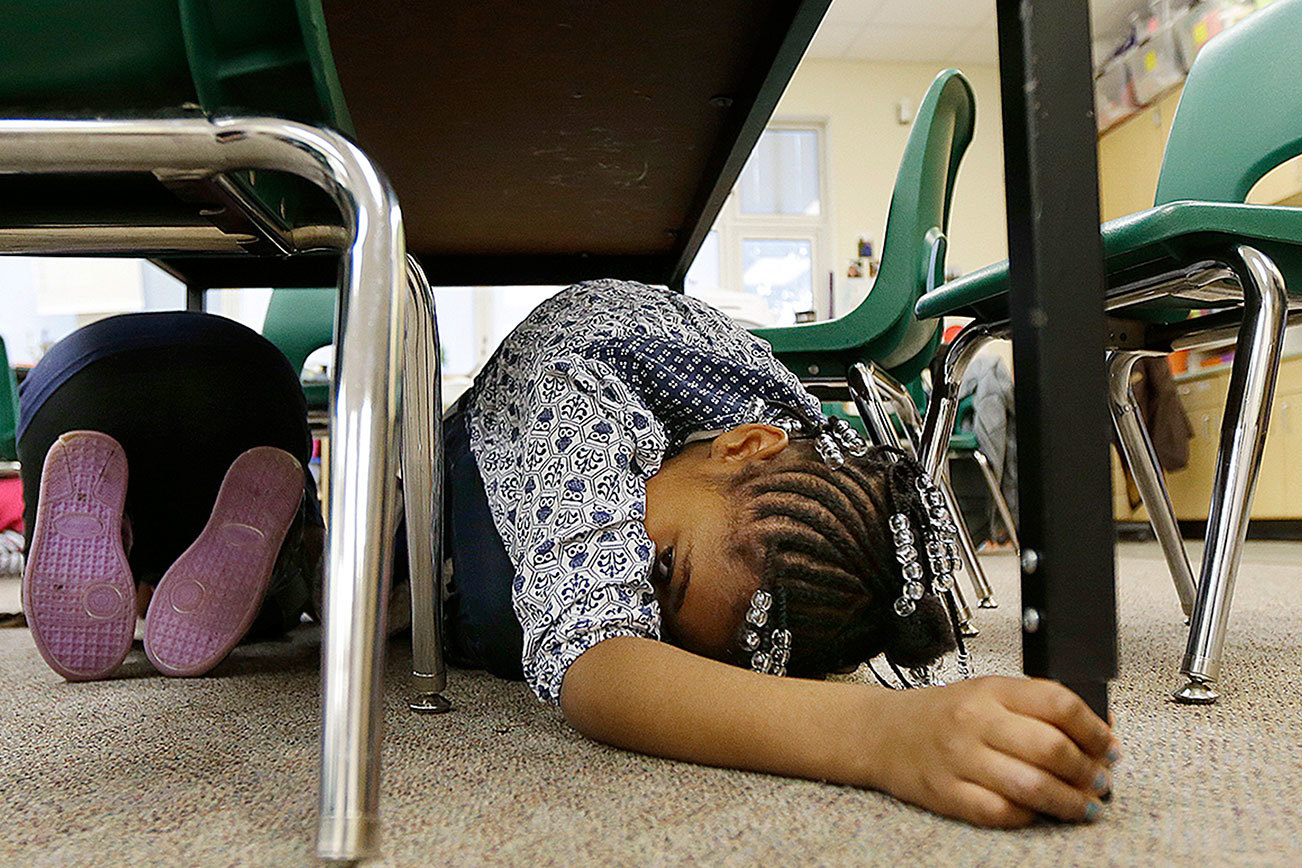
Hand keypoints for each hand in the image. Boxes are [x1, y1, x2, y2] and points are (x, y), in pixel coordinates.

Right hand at [865, 676, 1118, 827]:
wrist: (881, 731)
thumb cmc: (943, 714)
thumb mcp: (988, 693)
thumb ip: (1037, 707)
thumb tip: (1100, 731)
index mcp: (991, 690)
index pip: (1058, 703)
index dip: (1095, 728)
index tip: (1109, 745)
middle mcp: (975, 721)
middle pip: (1051, 748)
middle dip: (1088, 771)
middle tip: (1100, 780)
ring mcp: (959, 759)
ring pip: (1032, 786)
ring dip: (1070, 802)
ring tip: (1083, 805)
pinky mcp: (947, 793)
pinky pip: (1000, 812)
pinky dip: (1028, 817)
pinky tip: (1038, 813)